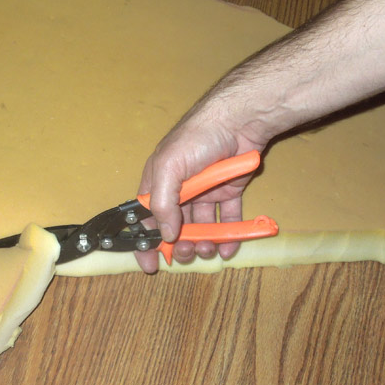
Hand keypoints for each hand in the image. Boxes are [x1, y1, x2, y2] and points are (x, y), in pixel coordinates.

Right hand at [134, 89, 273, 273]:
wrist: (239, 121)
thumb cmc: (196, 140)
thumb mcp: (169, 168)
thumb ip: (163, 202)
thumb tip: (165, 235)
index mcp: (158, 181)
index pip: (146, 216)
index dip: (145, 241)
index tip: (149, 264)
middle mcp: (180, 188)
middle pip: (175, 226)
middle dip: (179, 245)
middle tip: (186, 254)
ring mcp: (206, 191)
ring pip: (202, 225)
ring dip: (204, 242)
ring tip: (209, 250)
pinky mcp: (229, 191)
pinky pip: (227, 218)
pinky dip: (229, 235)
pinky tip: (229, 248)